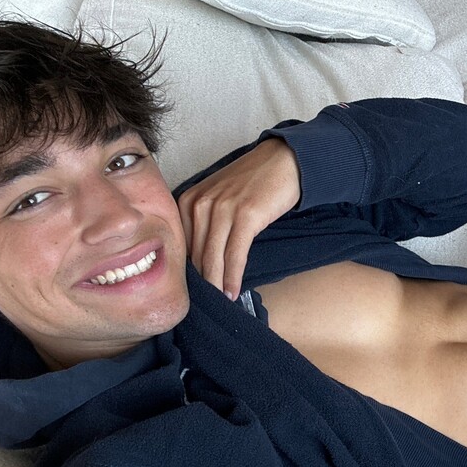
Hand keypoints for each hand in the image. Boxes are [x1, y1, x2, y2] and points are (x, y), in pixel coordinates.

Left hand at [178, 138, 300, 298]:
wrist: (284, 161)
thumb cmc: (254, 181)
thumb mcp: (219, 196)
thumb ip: (205, 220)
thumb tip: (202, 258)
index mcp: (189, 199)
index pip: (183, 244)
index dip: (188, 270)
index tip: (192, 291)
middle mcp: (201, 203)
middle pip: (196, 253)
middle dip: (201, 281)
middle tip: (204, 305)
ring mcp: (223, 209)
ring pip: (213, 257)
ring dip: (217, 284)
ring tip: (220, 302)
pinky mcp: (246, 215)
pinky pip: (235, 254)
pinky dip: (233, 276)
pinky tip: (234, 291)